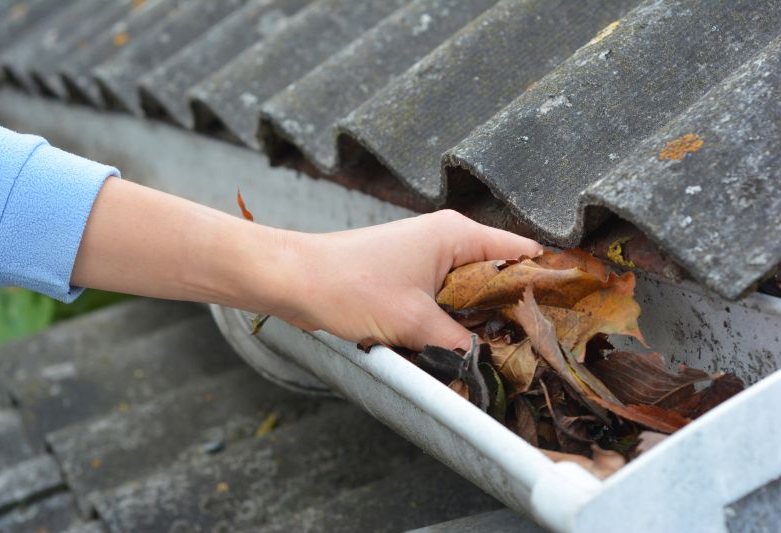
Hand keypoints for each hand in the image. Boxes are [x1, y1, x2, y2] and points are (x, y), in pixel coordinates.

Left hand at [277, 210, 541, 350]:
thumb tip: (485, 363)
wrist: (294, 280)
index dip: (546, 282)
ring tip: (504, 351)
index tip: (566, 315)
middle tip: (535, 345)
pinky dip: (454, 319)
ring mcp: (426, 258)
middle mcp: (446, 240)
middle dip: (513, 309)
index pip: (521, 252)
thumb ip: (458, 343)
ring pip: (471, 290)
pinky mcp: (409, 277)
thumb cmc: (348, 285)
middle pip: (498, 274)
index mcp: (456, 234)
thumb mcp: (414, 322)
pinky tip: (463, 344)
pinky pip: (446, 298)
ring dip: (480, 318)